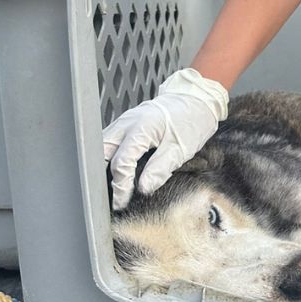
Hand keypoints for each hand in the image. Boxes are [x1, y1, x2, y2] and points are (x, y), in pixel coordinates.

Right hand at [102, 68, 228, 209]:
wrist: (197, 100)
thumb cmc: (192, 121)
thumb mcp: (180, 149)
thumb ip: (160, 168)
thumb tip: (143, 188)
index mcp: (140, 128)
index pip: (121, 162)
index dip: (121, 185)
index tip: (122, 201)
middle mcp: (126, 123)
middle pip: (103, 153)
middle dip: (104, 176)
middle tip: (112, 196)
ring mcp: (124, 121)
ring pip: (103, 146)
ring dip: (105, 166)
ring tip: (113, 186)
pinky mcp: (127, 123)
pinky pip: (111, 140)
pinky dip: (111, 156)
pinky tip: (118, 169)